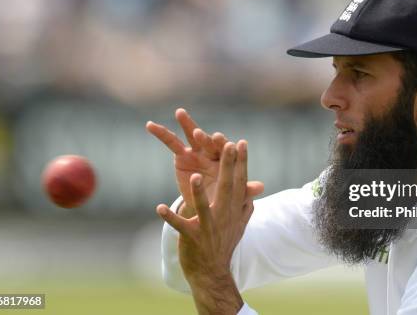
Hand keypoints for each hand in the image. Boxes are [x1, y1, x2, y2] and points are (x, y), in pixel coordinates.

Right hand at [146, 108, 262, 216]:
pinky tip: (150, 125)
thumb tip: (261, 188)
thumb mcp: (232, 196)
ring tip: (180, 112)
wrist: (205, 207)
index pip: (227, 150)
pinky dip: (160, 132)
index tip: (226, 143)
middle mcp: (212, 151)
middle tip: (200, 134)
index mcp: (227, 159)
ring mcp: (196, 151)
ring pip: (190, 135)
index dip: (226, 146)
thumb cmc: (222, 199)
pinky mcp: (181, 156)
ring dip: (186, 123)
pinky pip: (170, 142)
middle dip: (205, 137)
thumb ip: (245, 190)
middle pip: (209, 141)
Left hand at [156, 141, 251, 313]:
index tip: (242, 142)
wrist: (213, 274)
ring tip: (196, 176)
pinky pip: (180, 226)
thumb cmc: (224, 246)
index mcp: (233, 209)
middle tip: (228, 145)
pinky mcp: (192, 238)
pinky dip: (170, 217)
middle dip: (228, 166)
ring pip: (204, 207)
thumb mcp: (238, 225)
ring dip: (199, 192)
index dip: (241, 162)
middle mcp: (224, 216)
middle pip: (227, 188)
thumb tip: (256, 191)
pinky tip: (160, 208)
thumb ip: (245, 206)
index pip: (239, 182)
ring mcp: (208, 227)